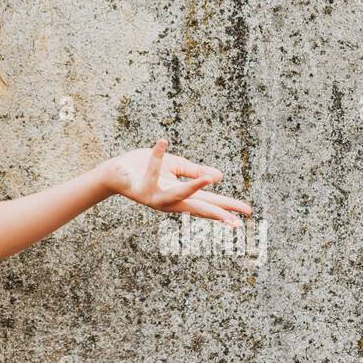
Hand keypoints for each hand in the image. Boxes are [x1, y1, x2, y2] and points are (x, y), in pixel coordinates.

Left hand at [98, 138, 251, 227]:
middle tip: (236, 220)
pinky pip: (151, 171)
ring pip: (176, 194)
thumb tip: (219, 177)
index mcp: (180, 196)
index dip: (226, 208)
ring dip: (192, 187)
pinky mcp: (140, 188)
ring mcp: (155, 197)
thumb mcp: (174, 167)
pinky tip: (163, 142)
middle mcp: (169, 201)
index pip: (207, 203)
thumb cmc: (145, 169)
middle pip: (197, 206)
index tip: (246, 213)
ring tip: (208, 180)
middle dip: (217, 212)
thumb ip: (195, 172)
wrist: (117, 171)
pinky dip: (157, 156)